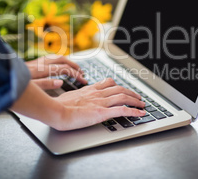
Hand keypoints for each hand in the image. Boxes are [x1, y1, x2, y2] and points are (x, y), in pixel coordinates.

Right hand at [10, 79, 145, 130]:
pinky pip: (122, 110)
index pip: (108, 83)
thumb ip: (76, 97)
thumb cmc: (58, 106)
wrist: (55, 111)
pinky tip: (140, 113)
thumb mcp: (68, 97)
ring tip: (142, 104)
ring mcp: (100, 102)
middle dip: (131, 92)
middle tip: (138, 97)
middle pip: (119, 89)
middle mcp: (97, 94)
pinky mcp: (102, 112)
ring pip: (123, 97)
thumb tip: (76, 99)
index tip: (123, 88)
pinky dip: (134, 111)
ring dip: (135, 100)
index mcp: (89, 90)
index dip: (118, 86)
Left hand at [25, 55, 86, 89]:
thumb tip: (61, 82)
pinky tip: (60, 64)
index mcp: (40, 70)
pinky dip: (59, 60)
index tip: (83, 80)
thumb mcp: (29, 88)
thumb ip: (45, 85)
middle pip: (62, 60)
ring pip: (57, 57)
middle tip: (82, 74)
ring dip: (68, 62)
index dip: (75, 74)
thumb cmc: (11, 83)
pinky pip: (50, 58)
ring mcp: (36, 62)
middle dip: (75, 66)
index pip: (63, 69)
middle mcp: (39, 63)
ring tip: (75, 68)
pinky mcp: (33, 62)